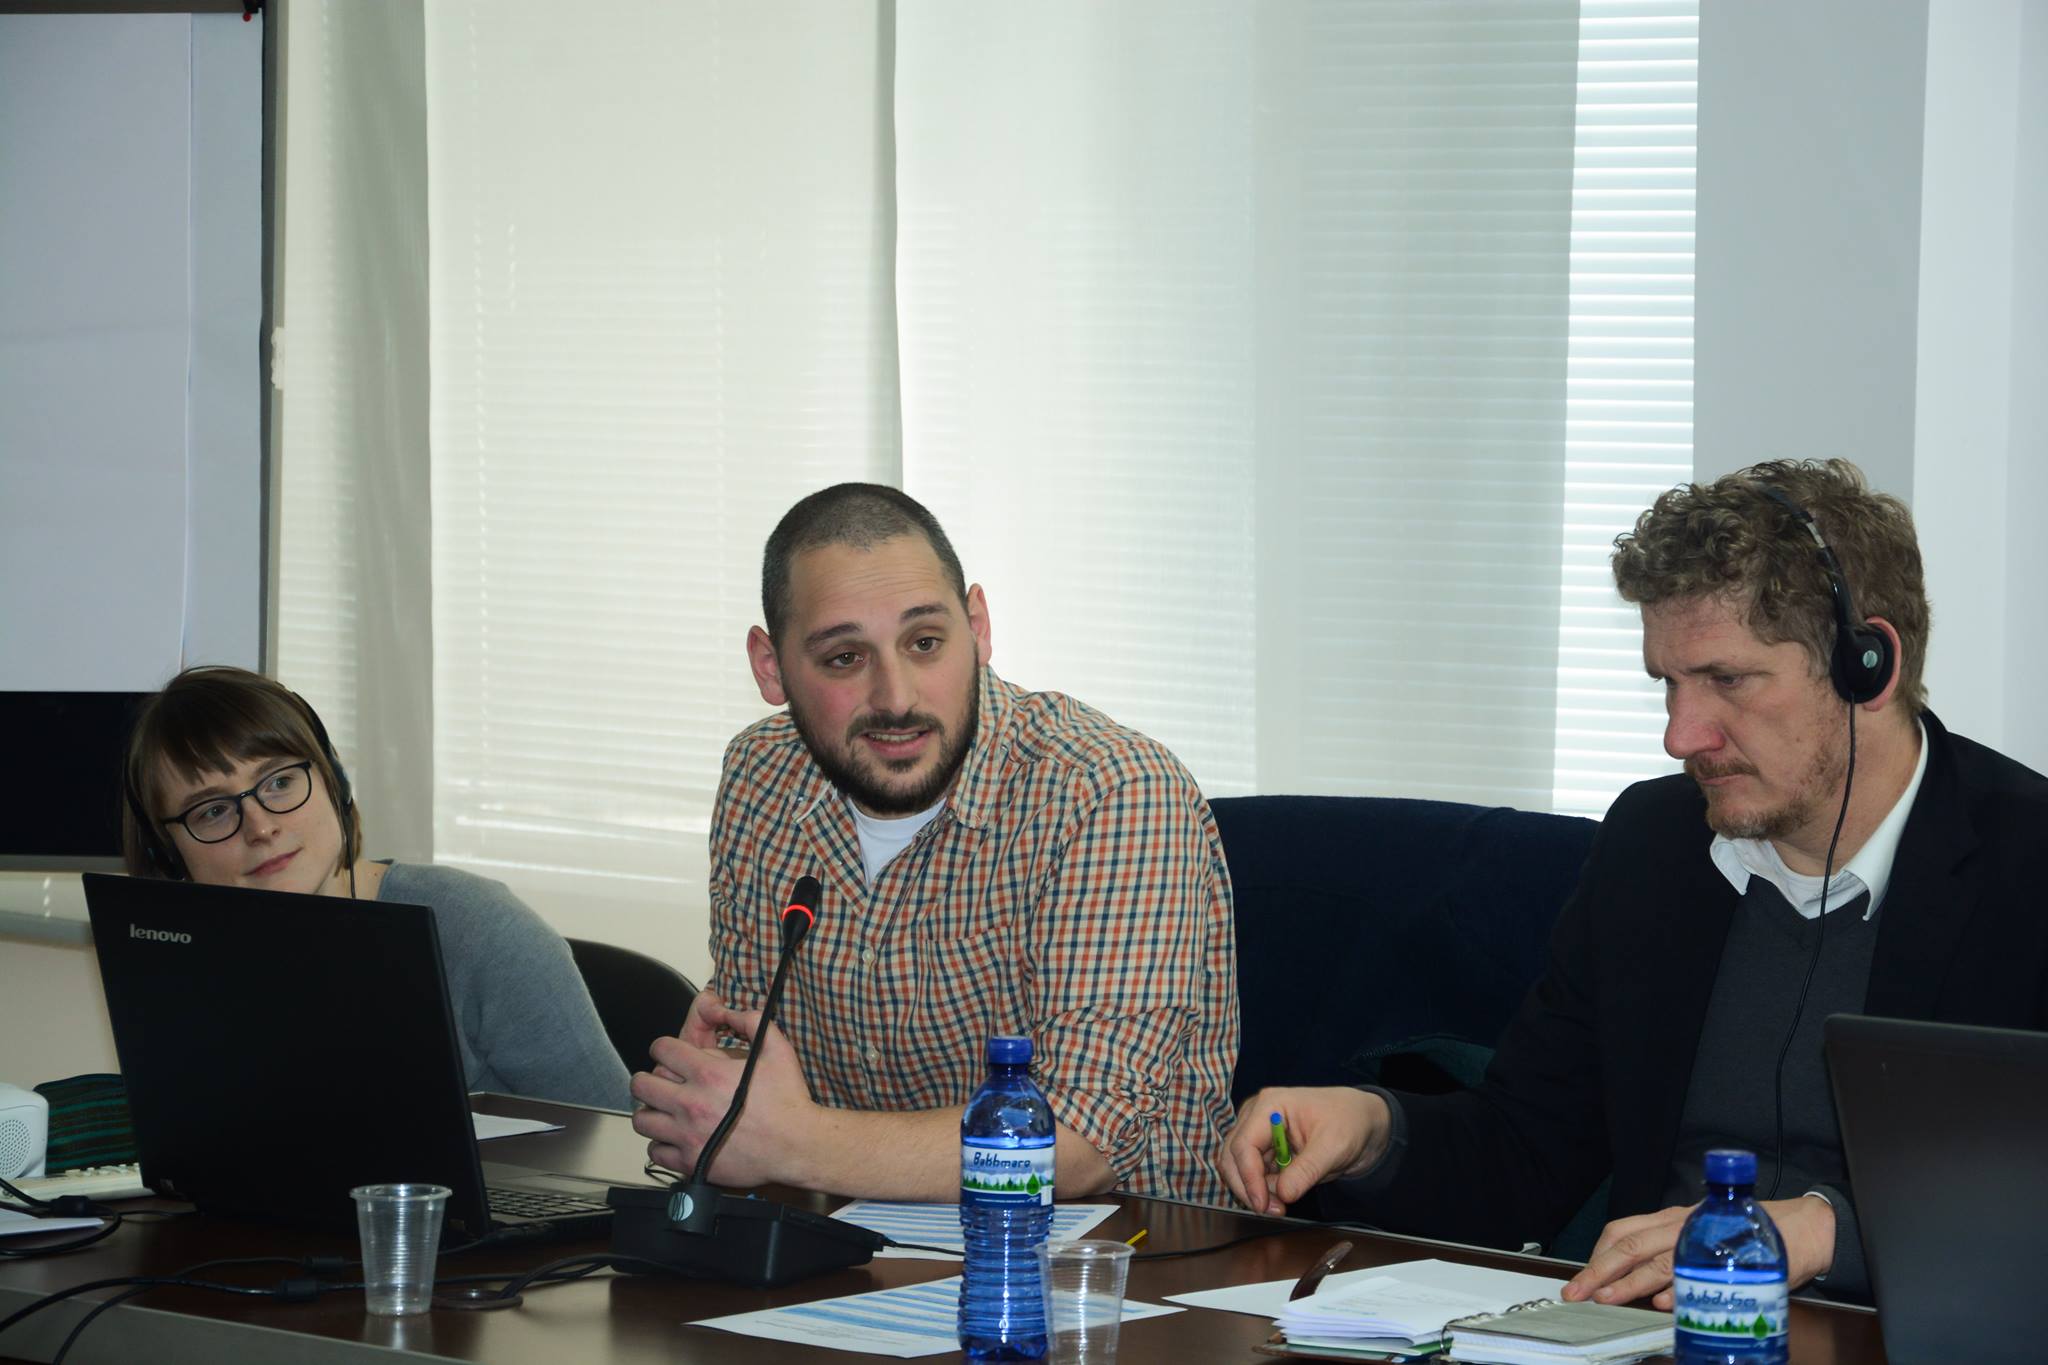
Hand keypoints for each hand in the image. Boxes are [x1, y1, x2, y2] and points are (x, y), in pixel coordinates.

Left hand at [630, 998, 816, 1188]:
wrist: (797, 1145)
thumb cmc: (788, 1101)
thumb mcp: (777, 1049)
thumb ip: (752, 1021)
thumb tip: (730, 1011)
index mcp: (709, 1074)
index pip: (661, 1050)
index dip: (663, 1047)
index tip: (669, 1053)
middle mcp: (692, 1104)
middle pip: (641, 1085)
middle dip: (648, 1078)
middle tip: (660, 1081)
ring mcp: (688, 1135)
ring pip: (642, 1120)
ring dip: (650, 1111)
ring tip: (664, 1109)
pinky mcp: (691, 1162)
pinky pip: (655, 1152)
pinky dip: (660, 1144)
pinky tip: (674, 1137)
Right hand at [1215, 1086, 1390, 1216]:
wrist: (1362, 1122)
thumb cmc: (1349, 1122)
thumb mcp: (1333, 1146)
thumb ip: (1307, 1170)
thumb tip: (1283, 1195)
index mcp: (1270, 1104)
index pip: (1244, 1144)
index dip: (1249, 1178)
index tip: (1262, 1204)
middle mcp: (1257, 1116)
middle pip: (1232, 1156)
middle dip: (1247, 1186)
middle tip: (1272, 1210)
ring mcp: (1259, 1132)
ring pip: (1238, 1167)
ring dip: (1255, 1189)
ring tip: (1282, 1204)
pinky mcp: (1265, 1148)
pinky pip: (1253, 1172)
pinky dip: (1263, 1188)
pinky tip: (1284, 1194)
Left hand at [1563, 1195, 1836, 1308]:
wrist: (1801, 1229)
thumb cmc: (1745, 1235)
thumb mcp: (1701, 1241)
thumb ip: (1673, 1265)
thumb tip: (1648, 1298)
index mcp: (1670, 1219)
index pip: (1622, 1232)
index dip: (1598, 1256)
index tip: (1581, 1280)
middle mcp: (1681, 1224)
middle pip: (1629, 1245)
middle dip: (1599, 1271)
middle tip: (1577, 1292)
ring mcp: (1703, 1237)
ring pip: (1656, 1258)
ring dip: (1628, 1282)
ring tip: (1607, 1298)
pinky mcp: (1728, 1255)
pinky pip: (1697, 1271)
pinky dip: (1675, 1288)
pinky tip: (1661, 1303)